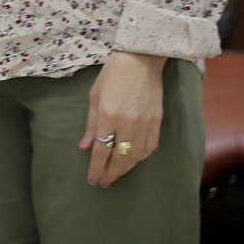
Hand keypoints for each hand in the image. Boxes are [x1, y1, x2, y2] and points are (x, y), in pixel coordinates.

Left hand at [82, 50, 166, 186]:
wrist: (141, 61)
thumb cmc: (112, 75)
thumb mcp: (94, 96)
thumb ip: (91, 124)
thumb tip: (85, 146)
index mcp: (108, 115)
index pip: (102, 150)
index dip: (97, 168)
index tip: (93, 180)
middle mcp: (128, 123)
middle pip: (121, 158)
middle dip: (112, 173)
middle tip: (104, 183)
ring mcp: (146, 124)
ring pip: (137, 156)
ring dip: (126, 169)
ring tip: (116, 174)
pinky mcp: (158, 123)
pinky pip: (150, 148)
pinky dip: (140, 158)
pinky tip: (133, 161)